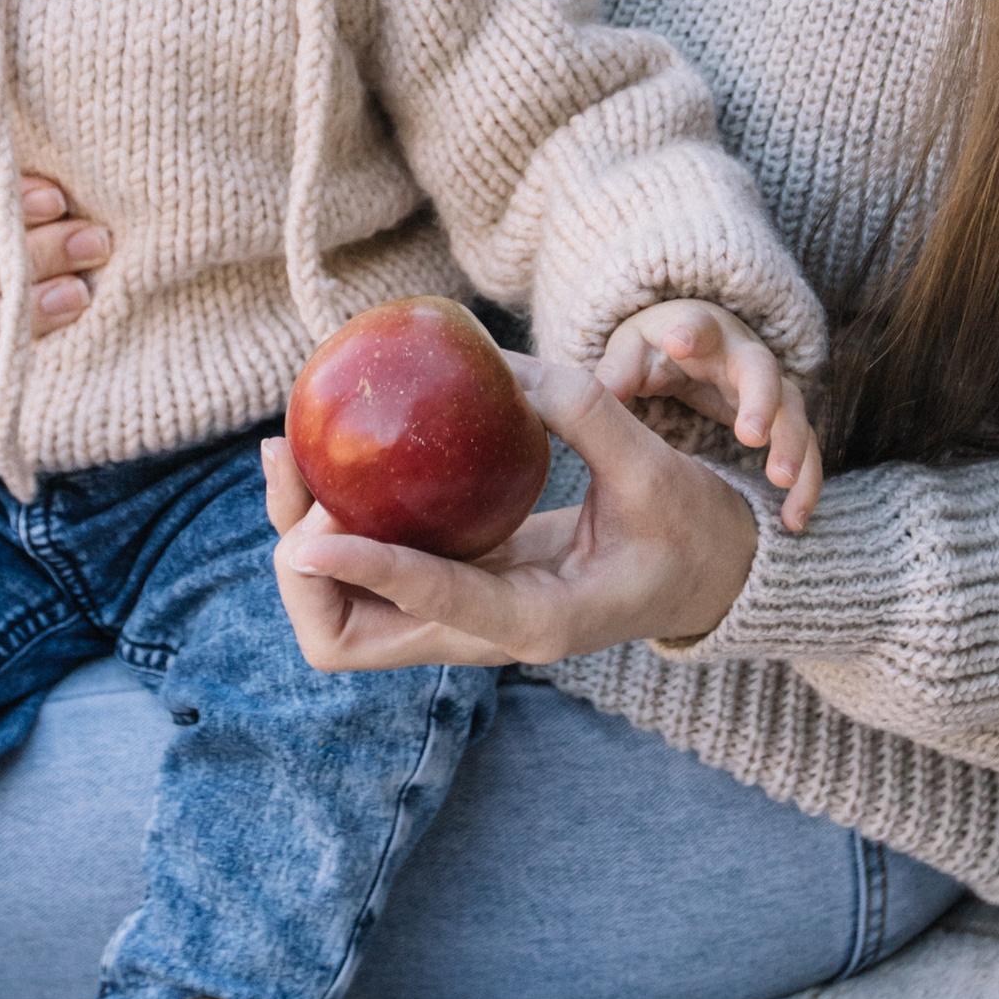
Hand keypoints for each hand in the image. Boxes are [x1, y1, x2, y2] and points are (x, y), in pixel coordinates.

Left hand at [265, 357, 760, 671]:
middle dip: (301, 564)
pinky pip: (366, 571)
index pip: (431, 602)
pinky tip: (325, 458)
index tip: (309, 532)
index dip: (365, 568)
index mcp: (537, 621)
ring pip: (342, 612)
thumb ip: (584, 414)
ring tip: (292, 453)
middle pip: (347, 635)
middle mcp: (482, 634)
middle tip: (297, 466)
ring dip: (301, 545)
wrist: (706, 578)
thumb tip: (498, 362)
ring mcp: (459, 618)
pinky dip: (333, 524)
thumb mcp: (657, 470)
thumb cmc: (691, 530)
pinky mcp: (454, 588)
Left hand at [599, 298, 822, 529]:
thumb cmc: (656, 352)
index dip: (692, 332)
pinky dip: (806, 483)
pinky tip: (793, 519)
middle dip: (760, 399)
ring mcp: (768, 390)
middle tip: (751, 436)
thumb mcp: (631, 355)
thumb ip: (617, 372)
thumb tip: (595, 395)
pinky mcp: (780, 422)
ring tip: (779, 481)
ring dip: (791, 445)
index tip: (678, 343)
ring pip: (792, 410)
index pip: (699, 325)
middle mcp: (741, 357)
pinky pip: (805, 450)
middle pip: (761, 369)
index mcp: (700, 335)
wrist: (693, 347)